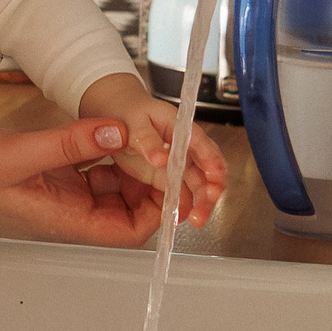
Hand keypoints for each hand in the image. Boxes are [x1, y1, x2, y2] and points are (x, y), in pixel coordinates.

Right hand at [0, 116, 167, 247]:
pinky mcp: (45, 169)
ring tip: (143, 132)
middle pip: (128, 205)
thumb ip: (69, 144)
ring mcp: (56, 188)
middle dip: (151, 180)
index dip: (158, 209)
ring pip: (110, 181)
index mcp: (63, 218)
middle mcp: (65, 208)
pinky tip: (107, 125)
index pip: (129, 229)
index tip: (173, 175)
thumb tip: (118, 134)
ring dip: (129, 160)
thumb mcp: (16, 153)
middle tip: (165, 145)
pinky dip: (103, 146)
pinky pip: (87, 162)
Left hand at [78, 72, 227, 227]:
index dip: (212, 162)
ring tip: (197, 219)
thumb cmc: (127, 111)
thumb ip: (147, 139)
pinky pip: (180, 191)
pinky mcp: (165, 175)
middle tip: (204, 209)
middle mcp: (184, 147)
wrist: (115, 113)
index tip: (216, 179)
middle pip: (205, 169)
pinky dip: (182, 204)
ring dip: (200, 202)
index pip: (202, 145)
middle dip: (209, 191)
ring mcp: (176, 163)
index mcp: (180, 129)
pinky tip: (179, 217)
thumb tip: (160, 158)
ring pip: (196, 184)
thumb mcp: (133, 121)